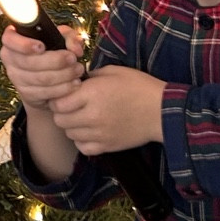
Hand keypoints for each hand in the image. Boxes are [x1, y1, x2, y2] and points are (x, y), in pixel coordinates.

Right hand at [0, 23, 86, 107]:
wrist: (45, 77)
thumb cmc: (51, 50)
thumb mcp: (60, 37)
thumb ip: (69, 37)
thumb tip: (75, 49)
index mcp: (13, 40)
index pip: (9, 40)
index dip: (24, 44)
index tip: (41, 46)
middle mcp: (10, 59)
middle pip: (29, 62)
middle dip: (55, 61)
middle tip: (73, 59)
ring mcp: (16, 78)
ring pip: (40, 79)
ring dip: (63, 75)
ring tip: (78, 70)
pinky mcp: (26, 94)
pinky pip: (45, 92)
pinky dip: (63, 88)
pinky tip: (74, 83)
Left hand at [51, 68, 166, 155]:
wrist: (162, 111)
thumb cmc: (139, 87)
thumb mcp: (113, 71)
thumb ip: (90, 76)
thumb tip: (75, 81)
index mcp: (92, 94)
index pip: (58, 103)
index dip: (57, 98)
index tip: (64, 95)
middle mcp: (92, 115)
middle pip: (60, 120)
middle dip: (61, 112)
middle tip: (70, 107)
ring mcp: (99, 134)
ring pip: (70, 135)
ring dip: (71, 126)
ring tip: (81, 118)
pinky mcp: (108, 146)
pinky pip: (83, 148)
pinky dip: (82, 141)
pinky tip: (89, 132)